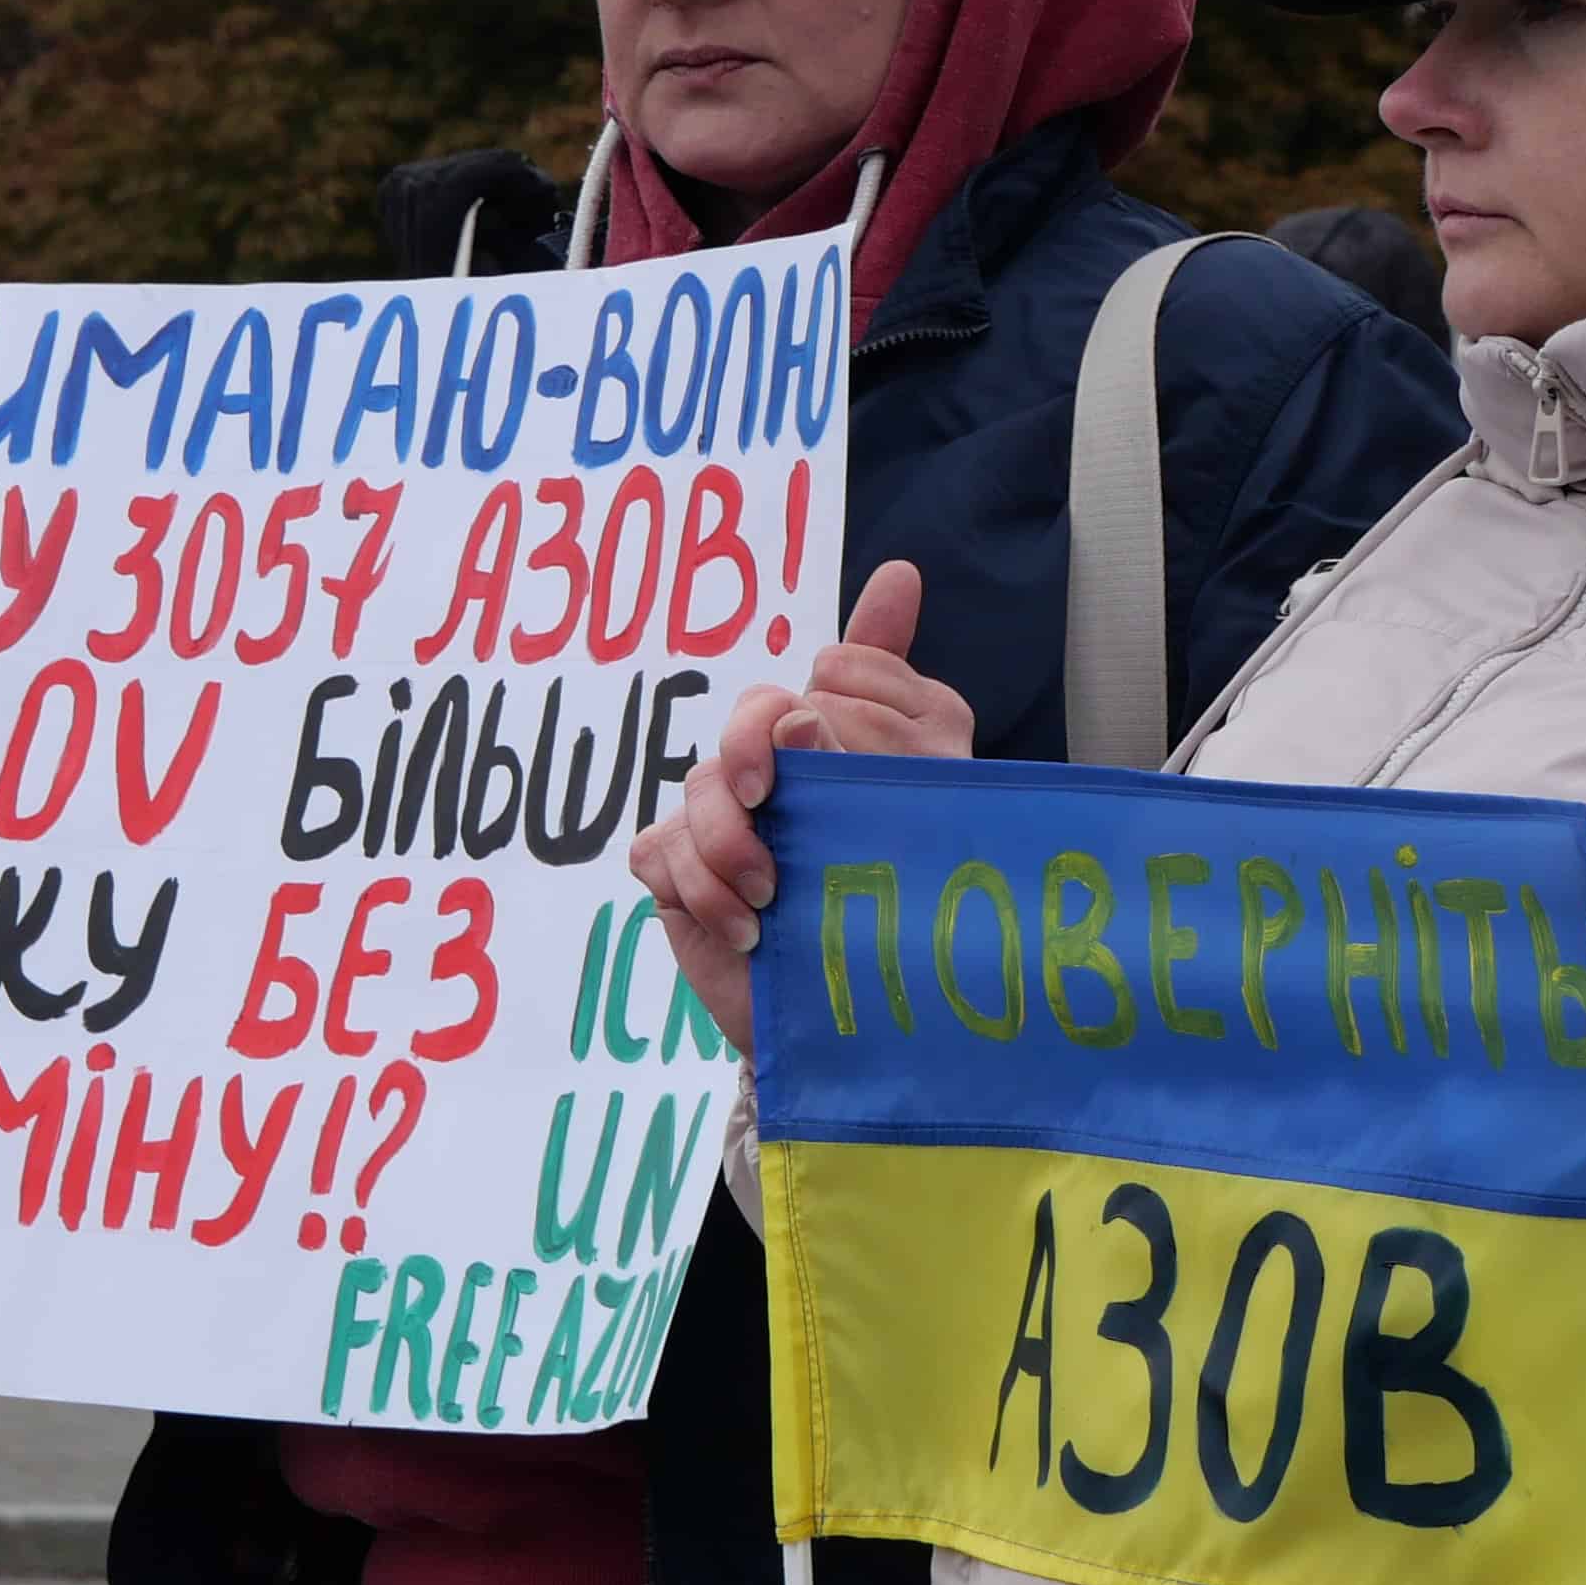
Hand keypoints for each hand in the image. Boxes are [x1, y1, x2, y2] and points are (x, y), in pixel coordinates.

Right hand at [625, 564, 970, 1051]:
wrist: (867, 1012)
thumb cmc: (893, 898)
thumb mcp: (923, 790)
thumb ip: (896, 692)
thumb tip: (897, 572)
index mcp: (838, 740)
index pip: (818, 680)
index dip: (828, 700)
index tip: (838, 738)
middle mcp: (774, 768)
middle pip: (747, 716)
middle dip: (754, 745)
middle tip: (771, 795)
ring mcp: (721, 820)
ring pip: (699, 787)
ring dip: (732, 839)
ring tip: (774, 892)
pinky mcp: (680, 877)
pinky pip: (662, 852)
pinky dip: (704, 887)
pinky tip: (751, 926)